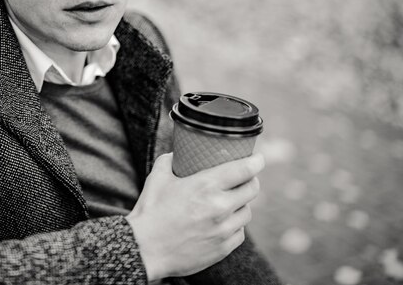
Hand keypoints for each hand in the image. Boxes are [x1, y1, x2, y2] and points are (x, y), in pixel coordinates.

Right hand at [126, 153, 264, 280]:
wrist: (145, 249)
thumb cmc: (150, 211)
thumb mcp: (157, 177)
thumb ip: (170, 160)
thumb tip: (179, 153)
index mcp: (205, 186)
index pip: (243, 170)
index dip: (255, 161)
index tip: (257, 158)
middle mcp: (219, 207)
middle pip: (252, 189)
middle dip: (251, 180)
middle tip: (245, 177)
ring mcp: (223, 230)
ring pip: (247, 212)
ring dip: (241, 204)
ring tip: (232, 201)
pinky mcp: (222, 248)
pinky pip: (239, 232)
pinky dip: (234, 225)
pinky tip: (224, 222)